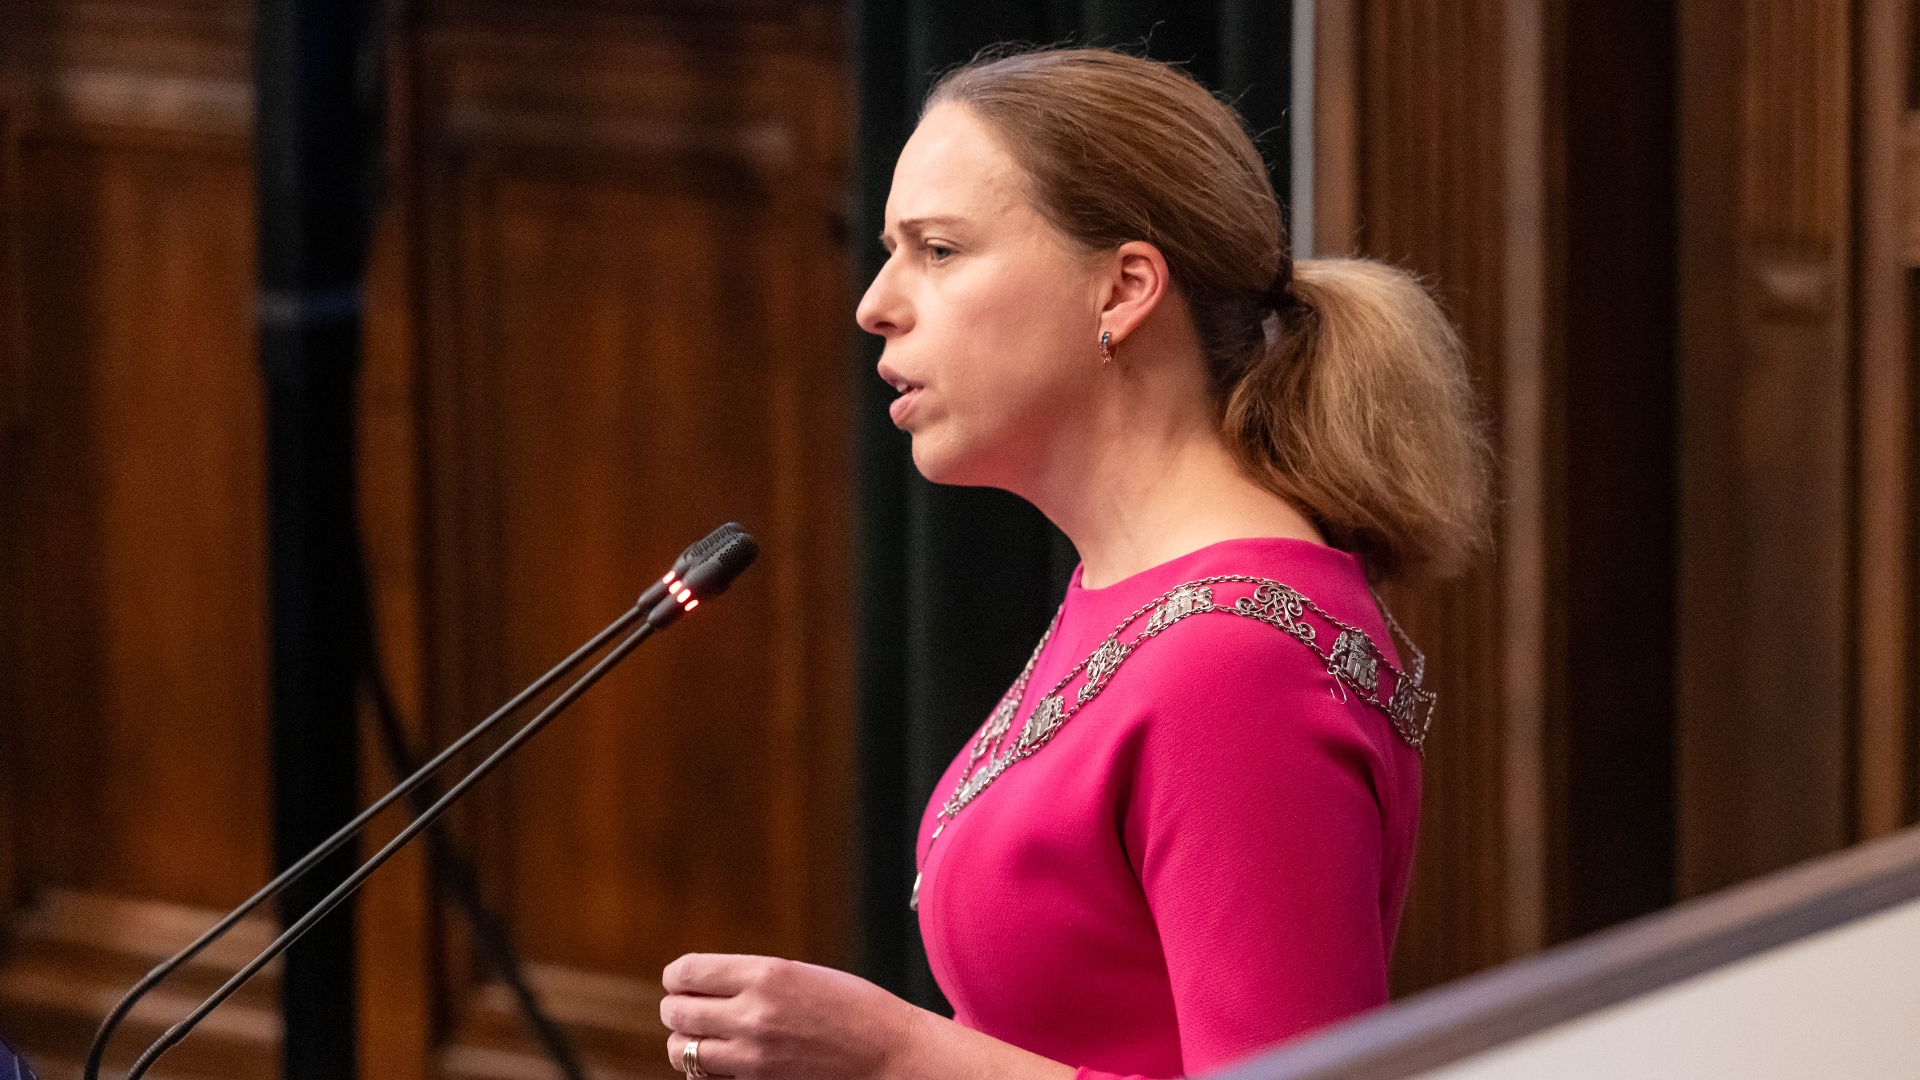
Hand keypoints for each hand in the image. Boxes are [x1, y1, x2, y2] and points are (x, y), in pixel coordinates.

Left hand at [660, 954, 919, 1079]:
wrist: (891, 1055)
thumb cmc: (854, 1009)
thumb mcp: (801, 974)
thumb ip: (752, 978)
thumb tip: (702, 984)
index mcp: (765, 974)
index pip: (685, 972)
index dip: (676, 976)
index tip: (680, 980)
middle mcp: (753, 1015)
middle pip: (676, 1012)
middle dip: (676, 1008)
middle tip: (686, 1008)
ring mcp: (754, 1058)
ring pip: (682, 1051)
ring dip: (685, 1042)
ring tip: (702, 1037)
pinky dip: (708, 1072)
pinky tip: (724, 1061)